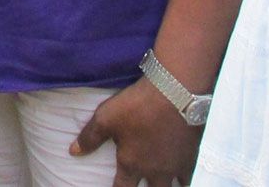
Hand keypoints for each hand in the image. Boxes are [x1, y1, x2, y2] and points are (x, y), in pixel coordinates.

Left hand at [72, 78, 199, 186]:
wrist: (176, 91)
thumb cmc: (138, 106)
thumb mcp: (106, 118)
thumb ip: (90, 138)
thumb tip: (73, 152)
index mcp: (132, 165)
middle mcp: (156, 171)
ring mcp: (178, 165)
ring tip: (170, 184)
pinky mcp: (194, 154)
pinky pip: (194, 173)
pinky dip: (190, 176)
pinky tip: (190, 175)